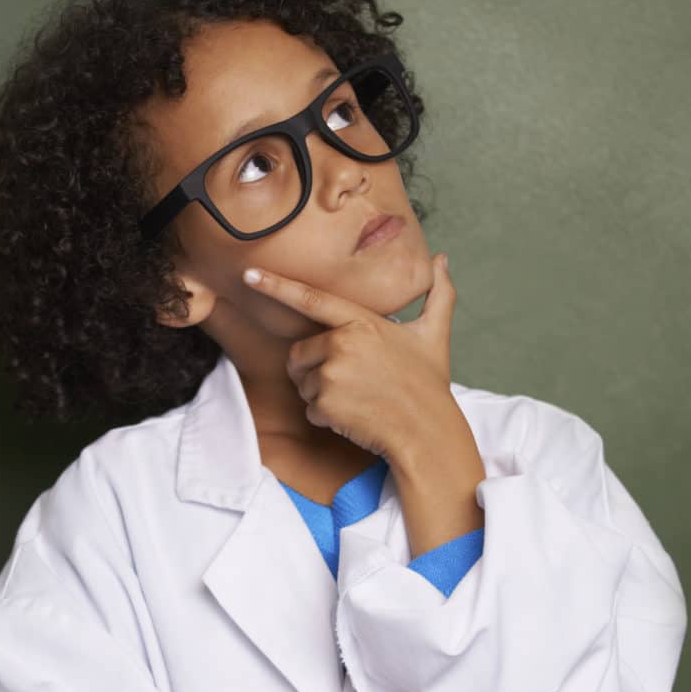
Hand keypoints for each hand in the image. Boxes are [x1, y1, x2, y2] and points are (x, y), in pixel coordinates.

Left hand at [240, 252, 456, 460]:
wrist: (427, 432)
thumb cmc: (429, 384)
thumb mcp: (435, 334)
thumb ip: (437, 294)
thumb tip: (441, 259)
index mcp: (363, 322)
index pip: (312, 299)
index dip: (276, 285)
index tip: (249, 274)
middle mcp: (343, 344)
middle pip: (300, 352)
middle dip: (315, 367)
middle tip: (352, 379)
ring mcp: (332, 375)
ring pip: (304, 382)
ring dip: (322, 393)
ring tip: (357, 397)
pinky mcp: (325, 405)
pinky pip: (310, 408)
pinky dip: (326, 416)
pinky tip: (355, 415)